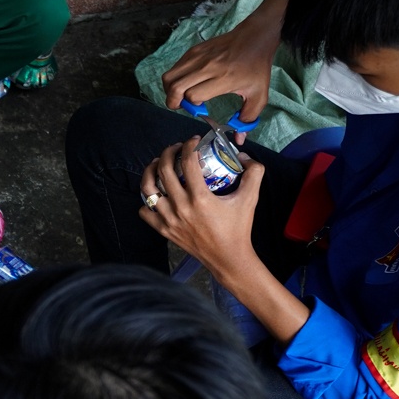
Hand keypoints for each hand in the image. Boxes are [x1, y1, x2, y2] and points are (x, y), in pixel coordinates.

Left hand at [139, 137, 263, 276]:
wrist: (228, 258)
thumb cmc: (238, 228)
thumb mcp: (250, 198)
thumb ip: (254, 173)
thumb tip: (245, 156)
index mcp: (200, 198)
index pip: (188, 162)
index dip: (189, 146)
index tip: (193, 141)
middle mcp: (181, 208)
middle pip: (163, 171)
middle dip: (168, 153)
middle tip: (175, 148)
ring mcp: (169, 219)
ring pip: (147, 189)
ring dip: (150, 172)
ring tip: (158, 164)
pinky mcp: (163, 230)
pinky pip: (144, 211)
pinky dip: (146, 200)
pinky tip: (157, 193)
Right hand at [159, 0, 289, 130]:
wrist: (254, 37)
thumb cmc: (257, 67)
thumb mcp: (259, 95)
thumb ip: (248, 119)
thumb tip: (239, 139)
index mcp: (223, 79)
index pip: (193, 96)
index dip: (192, 106)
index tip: (201, 108)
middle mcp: (207, 67)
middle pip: (175, 87)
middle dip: (173, 101)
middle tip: (181, 106)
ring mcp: (198, 57)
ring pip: (169, 77)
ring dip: (170, 90)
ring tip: (180, 95)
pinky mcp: (194, 50)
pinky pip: (174, 68)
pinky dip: (174, 79)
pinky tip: (186, 83)